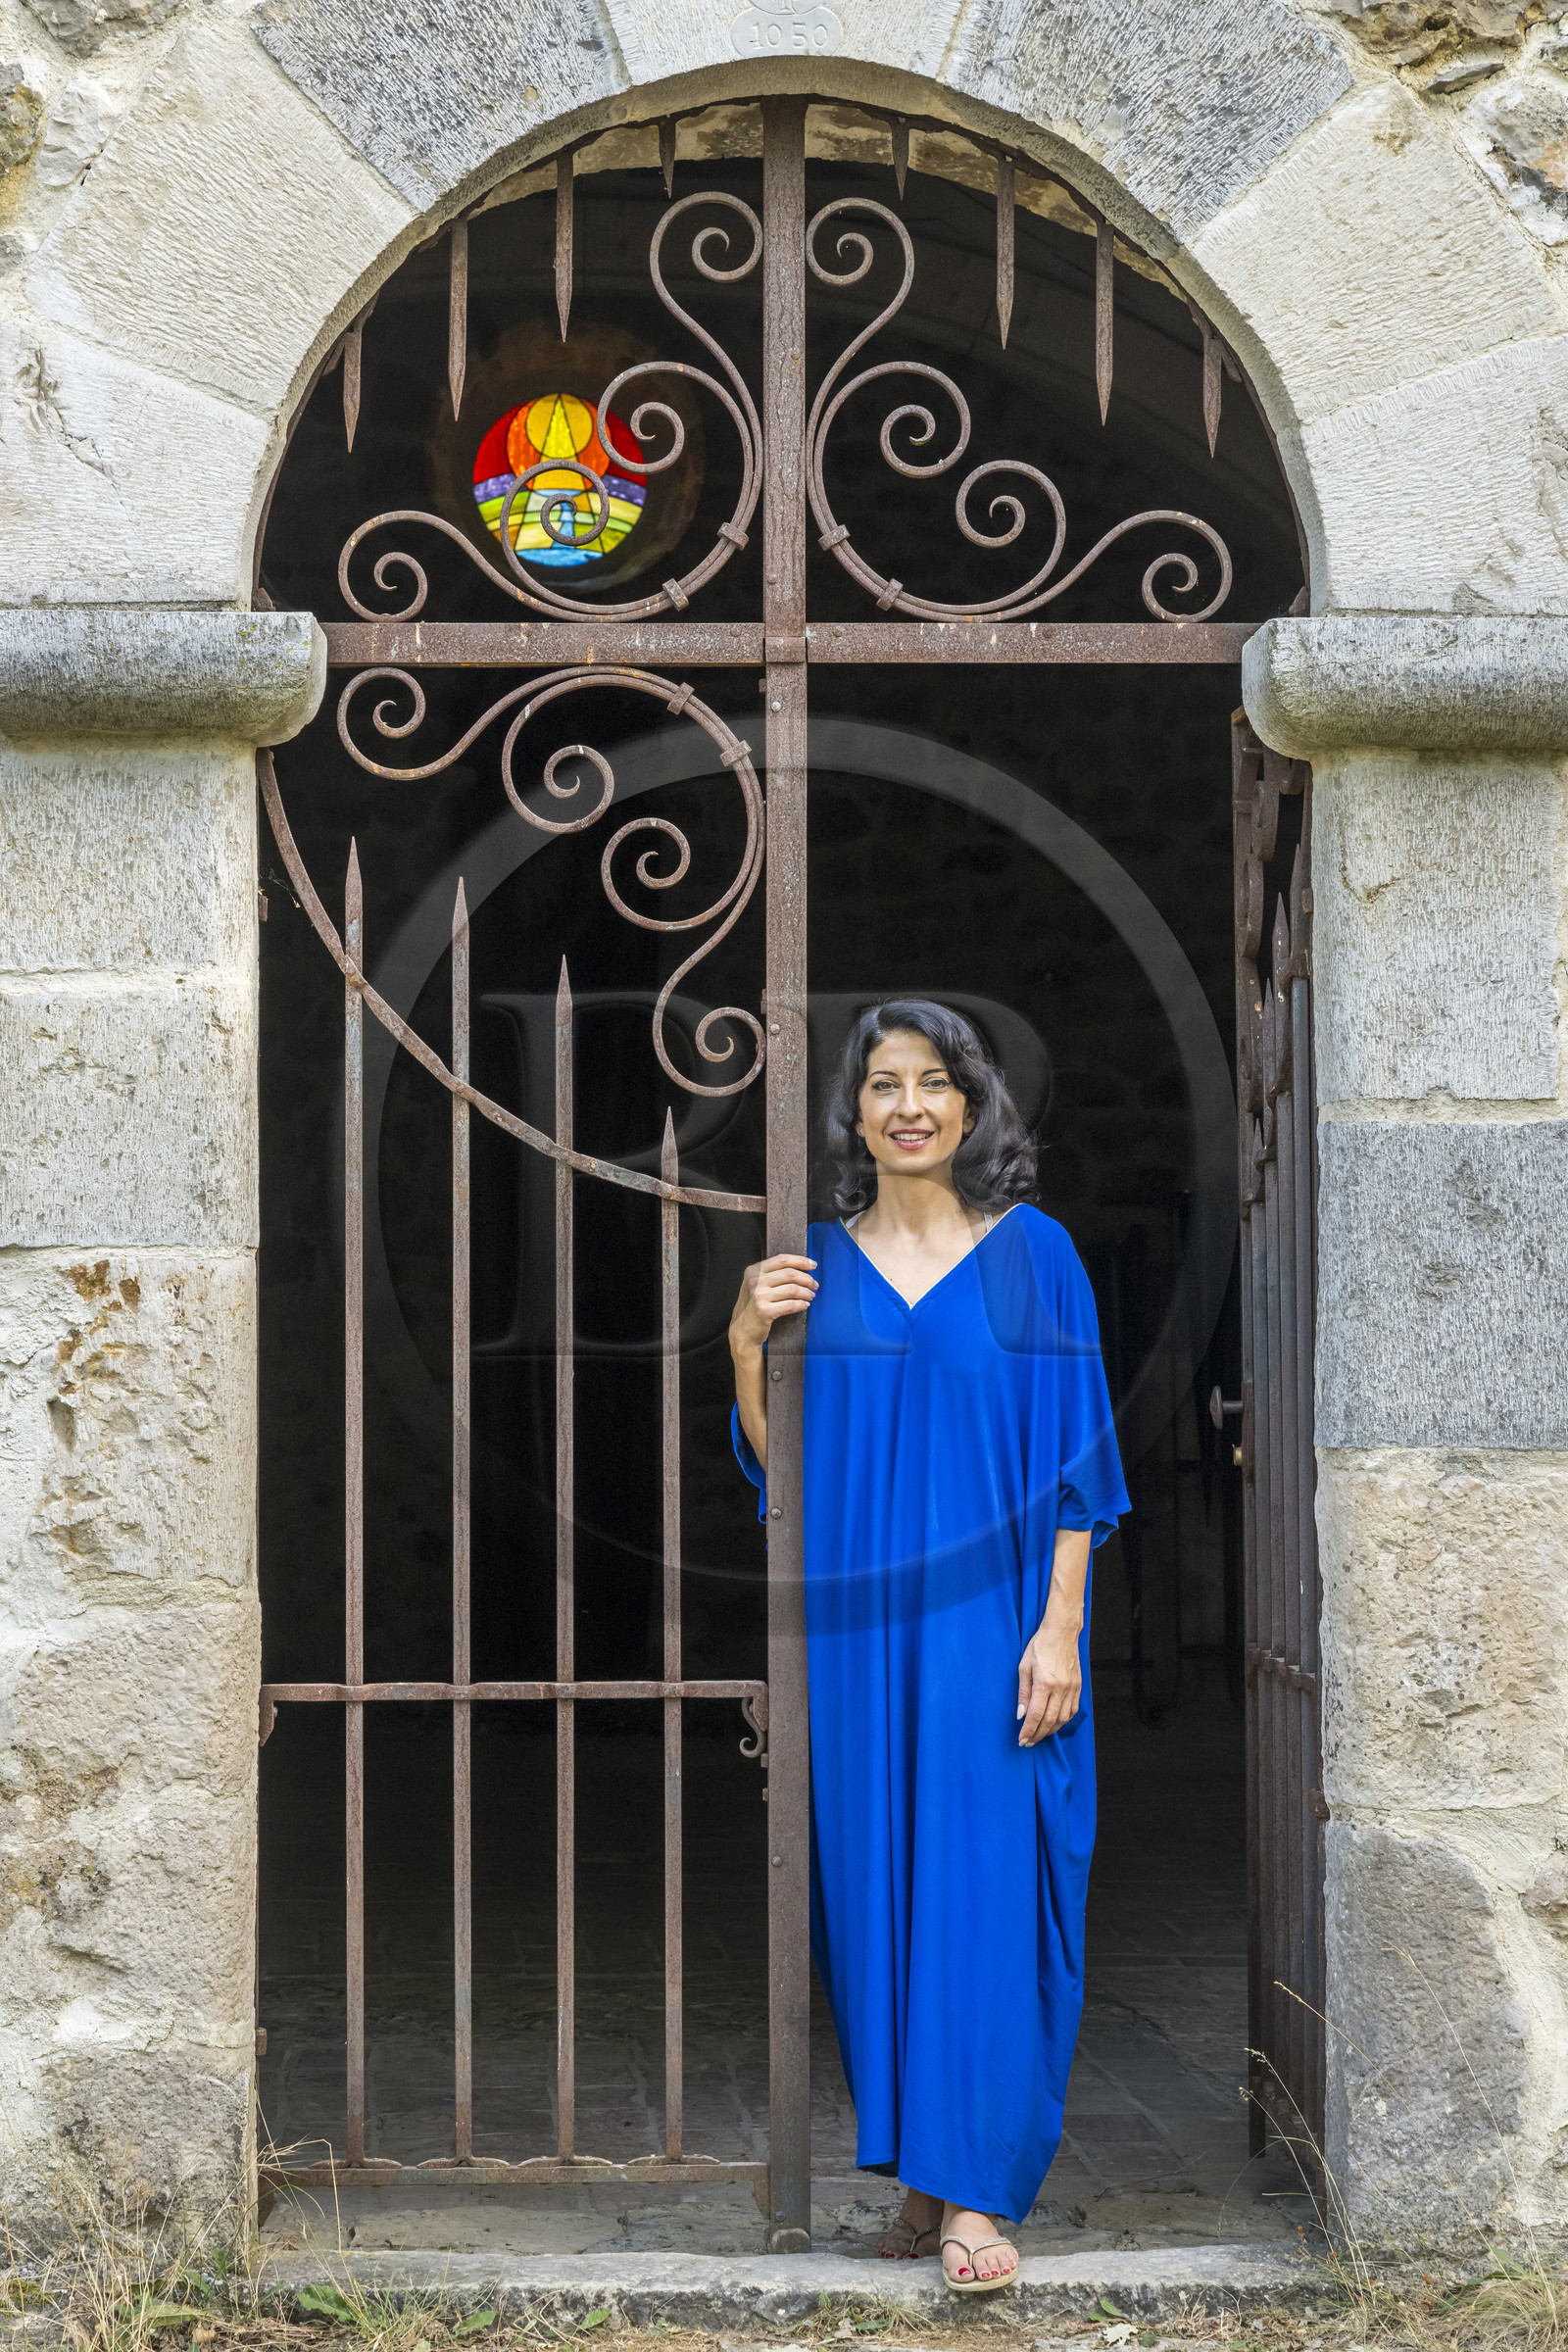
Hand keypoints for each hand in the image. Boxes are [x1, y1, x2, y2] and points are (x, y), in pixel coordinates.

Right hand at [729, 1254, 817, 1358]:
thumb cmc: (753, 1307)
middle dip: (807, 1279)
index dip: (800, 1261)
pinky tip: (805, 1305)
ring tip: (810, 1296)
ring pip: (792, 1289)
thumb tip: (801, 1268)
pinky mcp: (763, 1311)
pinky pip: (790, 1305)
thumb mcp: (755, 1285)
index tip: (813, 1265)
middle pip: (789, 1274)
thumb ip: (772, 1274)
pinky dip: (801, 1304)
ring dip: (806, 1293)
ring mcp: (758, 1296)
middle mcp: (754, 1281)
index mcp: (753, 1271)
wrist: (742, 1331)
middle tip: (814, 1285)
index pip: (782, 1260)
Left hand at [1017, 1621, 1081, 1744]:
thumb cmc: (1039, 1646)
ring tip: (1040, 1735)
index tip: (1022, 1740)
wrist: (1061, 1632)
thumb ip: (1023, 1692)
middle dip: (1038, 1735)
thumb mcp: (1024, 1667)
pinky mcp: (1078, 1686)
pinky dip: (1063, 1721)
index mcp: (1045, 1683)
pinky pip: (1072, 1710)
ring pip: (1063, 1719)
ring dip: (1051, 1730)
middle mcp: (1061, 1688)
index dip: (1028, 1730)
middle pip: (1049, 1721)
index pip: (1035, 1715)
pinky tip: (1055, 1723)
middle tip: (1029, 1742)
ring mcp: (1072, 1688)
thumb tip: (1021, 1714)